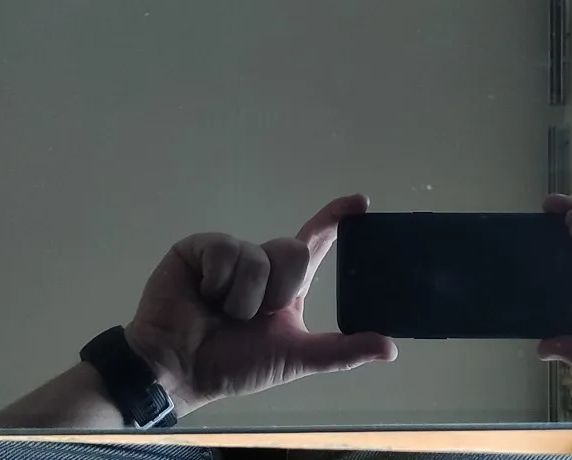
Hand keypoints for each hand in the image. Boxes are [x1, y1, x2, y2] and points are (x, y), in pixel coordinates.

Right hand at [124, 195, 397, 416]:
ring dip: (243, 297)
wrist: (180, 368)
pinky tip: (201, 295)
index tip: (361, 202)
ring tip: (219, 312)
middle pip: (294, 250)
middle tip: (253, 317)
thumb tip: (391, 348)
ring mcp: (231, 253)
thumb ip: (341, 351)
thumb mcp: (294, 357)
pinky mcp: (199, 247)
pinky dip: (217, 282)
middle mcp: (261, 264)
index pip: (315, 244)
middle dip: (278, 291)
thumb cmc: (233, 365)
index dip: (336, 220)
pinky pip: (225, 250)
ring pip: (258, 256)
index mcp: (285, 286)